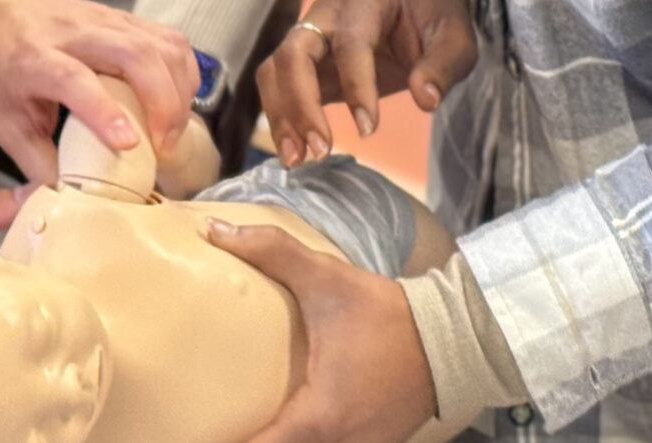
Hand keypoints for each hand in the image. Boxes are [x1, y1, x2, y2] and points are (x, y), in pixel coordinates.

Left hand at [0, 0, 199, 182]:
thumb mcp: (5, 121)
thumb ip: (39, 163)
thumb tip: (76, 201)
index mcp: (36, 59)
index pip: (76, 80)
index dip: (105, 111)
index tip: (130, 144)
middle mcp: (75, 34)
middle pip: (135, 54)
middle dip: (163, 104)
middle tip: (164, 148)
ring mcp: (106, 20)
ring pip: (162, 45)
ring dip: (179, 91)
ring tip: (171, 131)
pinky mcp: (126, 19)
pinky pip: (171, 41)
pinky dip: (183, 74)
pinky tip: (176, 102)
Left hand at [204, 220, 442, 442]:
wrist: (454, 337)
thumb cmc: (387, 314)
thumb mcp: (326, 278)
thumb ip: (270, 251)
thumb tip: (214, 229)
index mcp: (319, 419)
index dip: (225, 442)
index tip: (197, 432)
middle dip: (252, 439)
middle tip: (215, 421)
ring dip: (281, 438)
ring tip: (247, 420)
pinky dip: (308, 439)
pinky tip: (290, 423)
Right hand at [258, 0, 476, 167]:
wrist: (419, 6)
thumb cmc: (437, 21)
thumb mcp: (457, 39)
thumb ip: (443, 66)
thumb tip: (425, 100)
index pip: (351, 42)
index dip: (357, 85)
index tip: (369, 130)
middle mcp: (328, 11)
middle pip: (295, 51)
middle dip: (301, 103)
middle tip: (319, 151)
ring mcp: (311, 33)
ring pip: (276, 68)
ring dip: (281, 115)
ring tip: (297, 159)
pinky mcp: (305, 61)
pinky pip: (278, 85)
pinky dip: (281, 118)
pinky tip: (296, 151)